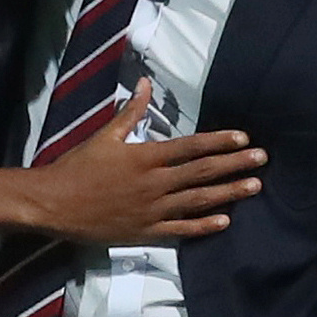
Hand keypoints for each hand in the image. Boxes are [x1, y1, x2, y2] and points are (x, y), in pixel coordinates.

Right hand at [29, 80, 265, 243]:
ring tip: (254, 186)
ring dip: (228, 193)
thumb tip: (146, 83)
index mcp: (145, 157)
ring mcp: (153, 211)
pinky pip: (182, 230)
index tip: (243, 137)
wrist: (54, 204)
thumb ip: (130, 111)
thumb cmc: (77, 167)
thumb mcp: (104, 136)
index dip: (219, 141)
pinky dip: (204, 226)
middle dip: (234, 164)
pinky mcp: (146, 232)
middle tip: (262, 159)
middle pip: (202, 172)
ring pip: (198, 201)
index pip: (190, 147)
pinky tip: (225, 221)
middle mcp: (155, 184)